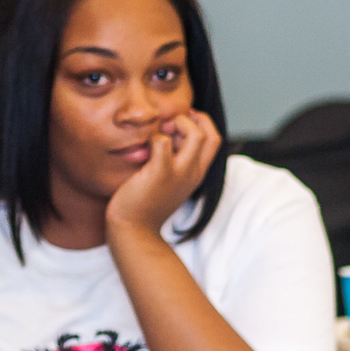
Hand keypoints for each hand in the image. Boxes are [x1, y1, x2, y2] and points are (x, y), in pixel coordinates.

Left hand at [104, 111, 222, 240]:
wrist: (134, 230)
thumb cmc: (145, 203)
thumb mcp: (169, 180)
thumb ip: (174, 159)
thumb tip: (168, 132)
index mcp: (197, 173)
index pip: (215, 139)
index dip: (201, 122)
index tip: (180, 122)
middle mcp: (193, 173)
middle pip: (211, 134)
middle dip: (192, 119)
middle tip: (168, 126)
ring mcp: (179, 173)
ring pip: (196, 134)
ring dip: (177, 123)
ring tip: (160, 133)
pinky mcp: (160, 173)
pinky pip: (162, 142)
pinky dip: (153, 138)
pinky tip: (143, 150)